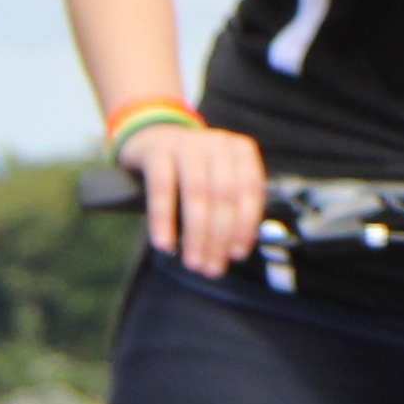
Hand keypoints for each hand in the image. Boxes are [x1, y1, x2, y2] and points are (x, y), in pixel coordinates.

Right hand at [134, 120, 269, 277]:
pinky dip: (164, 219)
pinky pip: (162, 188)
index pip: (251, 190)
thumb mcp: (218, 177)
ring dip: (197, 234)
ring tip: (193, 261)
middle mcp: (218, 143)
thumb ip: (229, 204)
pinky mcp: (158, 150)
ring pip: (197, 193)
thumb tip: (232, 250)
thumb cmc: (192, 168)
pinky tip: (165, 244)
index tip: (237, 254)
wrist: (153, 137)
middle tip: (211, 266)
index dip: (246, 225)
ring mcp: (188, 144)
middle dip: (220, 236)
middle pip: (225, 195)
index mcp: (241, 150)